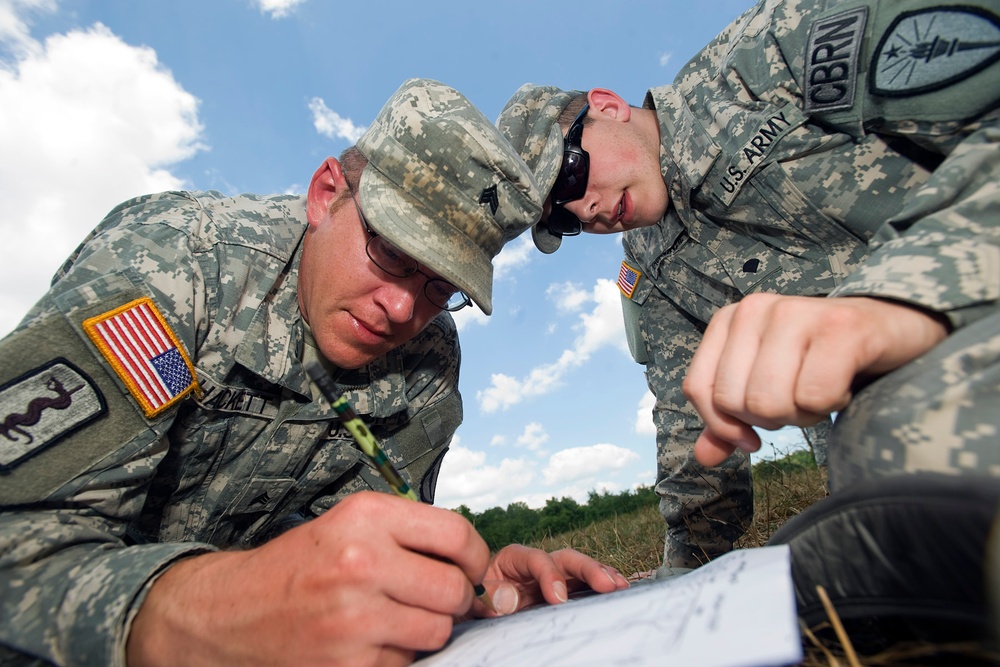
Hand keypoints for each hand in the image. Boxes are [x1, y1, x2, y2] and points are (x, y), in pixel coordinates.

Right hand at [126, 491, 490, 666]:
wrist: (233, 612)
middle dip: (457, 598)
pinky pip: (406, 660)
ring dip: (430, 629)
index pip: (456, 533)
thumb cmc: (298, 566)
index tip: (474, 567)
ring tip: (402, 618)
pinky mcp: (347, 662)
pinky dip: (399, 654)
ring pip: (437, 631)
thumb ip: (407, 532)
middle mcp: (361, 562)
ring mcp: (354, 616)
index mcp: (365, 517)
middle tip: (442, 599)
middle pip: (454, 589)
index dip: (476, 555)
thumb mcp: (348, 524)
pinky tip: (374, 640)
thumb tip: (471, 557)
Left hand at [471, 545, 629, 617]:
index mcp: (512, 559)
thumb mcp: (472, 598)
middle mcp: (536, 564)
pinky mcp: (561, 593)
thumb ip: (489, 597)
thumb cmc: (471, 602)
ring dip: (601, 576)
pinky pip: (583, 587)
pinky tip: (617, 591)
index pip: (536, 559)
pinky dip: (600, 587)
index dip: (550, 576)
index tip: (559, 599)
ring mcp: (551, 578)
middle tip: (609, 585)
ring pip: (580, 570)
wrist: (472, 610)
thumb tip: (509, 600)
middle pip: (566, 558)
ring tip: (621, 587)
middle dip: (588, 569)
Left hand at [683, 294, 948, 467]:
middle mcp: (756, 308)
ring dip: (803, 413)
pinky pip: (814, 396)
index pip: (699, 389)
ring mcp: (796, 312)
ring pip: (771, 402)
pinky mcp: (839, 326)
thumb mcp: (767, 384)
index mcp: (731, 319)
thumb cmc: (821, 359)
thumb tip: (703, 457)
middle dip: (772, 418)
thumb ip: (731, 419)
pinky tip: (844, 383)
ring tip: (822, 388)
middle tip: (799, 398)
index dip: (724, 425)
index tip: (753, 435)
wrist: (893, 327)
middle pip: (736, 402)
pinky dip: (832, 404)